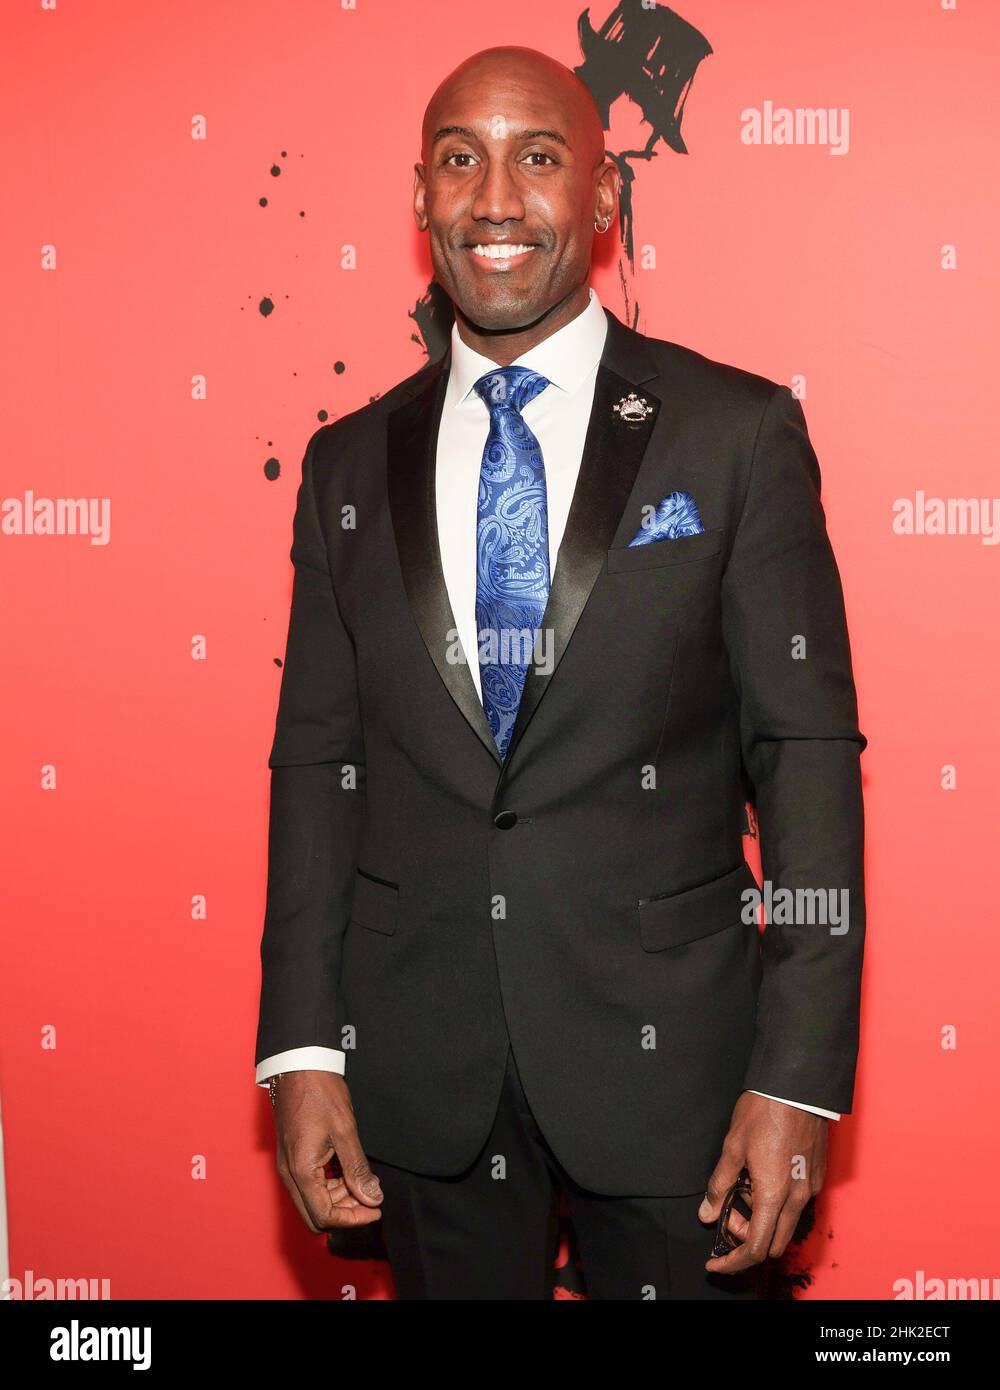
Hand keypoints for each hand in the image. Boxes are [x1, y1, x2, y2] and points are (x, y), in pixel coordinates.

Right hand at [271, 1071, 382, 1231]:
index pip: (325, 1216)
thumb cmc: (319, 1092)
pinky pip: (309, 1185)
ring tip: (362, 1181)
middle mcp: (289, 1174)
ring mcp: (288, 1165)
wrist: (298, 1065)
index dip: (353, 1219)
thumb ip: (358, 1168)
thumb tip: (373, 1198)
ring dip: (338, 1199)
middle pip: (315, 1215)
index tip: (376, 1210)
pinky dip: (329, 1186)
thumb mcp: (345, 1130)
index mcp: (300, 1170)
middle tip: (370, 1198)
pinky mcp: (291, 1157)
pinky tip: (348, 1171)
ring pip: (312, 1201)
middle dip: (344, 1213)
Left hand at [698, 1092, 826, 1272]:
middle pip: (773, 1244)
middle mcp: (798, 1198)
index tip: (715, 1262)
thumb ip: (720, 1184)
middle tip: (727, 1213)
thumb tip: (707, 1213)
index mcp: (774, 1194)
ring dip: (762, 1220)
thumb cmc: (765, 1111)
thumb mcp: (733, 1146)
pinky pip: (796, 1205)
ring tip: (742, 1186)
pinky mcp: (817, 1176)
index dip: (733, 1262)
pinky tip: (761, 1177)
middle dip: (746, 1239)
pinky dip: (776, 1204)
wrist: (798, 1086)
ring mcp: (811, 1188)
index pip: (754, 1248)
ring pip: (785, 1224)